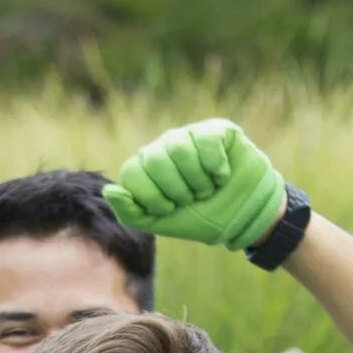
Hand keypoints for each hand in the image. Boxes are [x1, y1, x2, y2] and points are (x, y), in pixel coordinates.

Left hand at [104, 119, 288, 251]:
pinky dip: (215, 166)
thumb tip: (109, 190)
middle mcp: (165, 147)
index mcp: (148, 167)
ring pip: (179, 148)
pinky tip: (222, 174)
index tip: (170, 208)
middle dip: (176, 189)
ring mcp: (190, 136)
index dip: (151, 196)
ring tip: (209, 188)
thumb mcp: (162, 222)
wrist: (244, 217)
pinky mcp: (217, 130)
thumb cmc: (202, 217)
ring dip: (197, 179)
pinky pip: (205, 140)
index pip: (133, 172)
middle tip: (192, 198)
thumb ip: (131, 211)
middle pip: (154, 159)